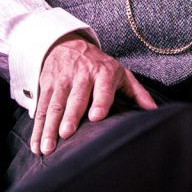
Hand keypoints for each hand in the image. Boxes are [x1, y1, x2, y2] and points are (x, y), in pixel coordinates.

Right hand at [32, 32, 156, 154]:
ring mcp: (62, 81)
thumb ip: (137, 93)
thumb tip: (154, 111)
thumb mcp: (121, 73)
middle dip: (70, 117)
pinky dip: (37, 128)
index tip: (96, 117)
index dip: (100, 102)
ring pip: (54, 105)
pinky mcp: (46, 87)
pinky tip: (36, 145)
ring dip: (49, 127)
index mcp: (103, 73)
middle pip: (75, 99)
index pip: (102, 89)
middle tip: (66, 134)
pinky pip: (41, 109)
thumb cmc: (100, 66)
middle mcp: (81, 76)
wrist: (68, 44)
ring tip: (47, 147)